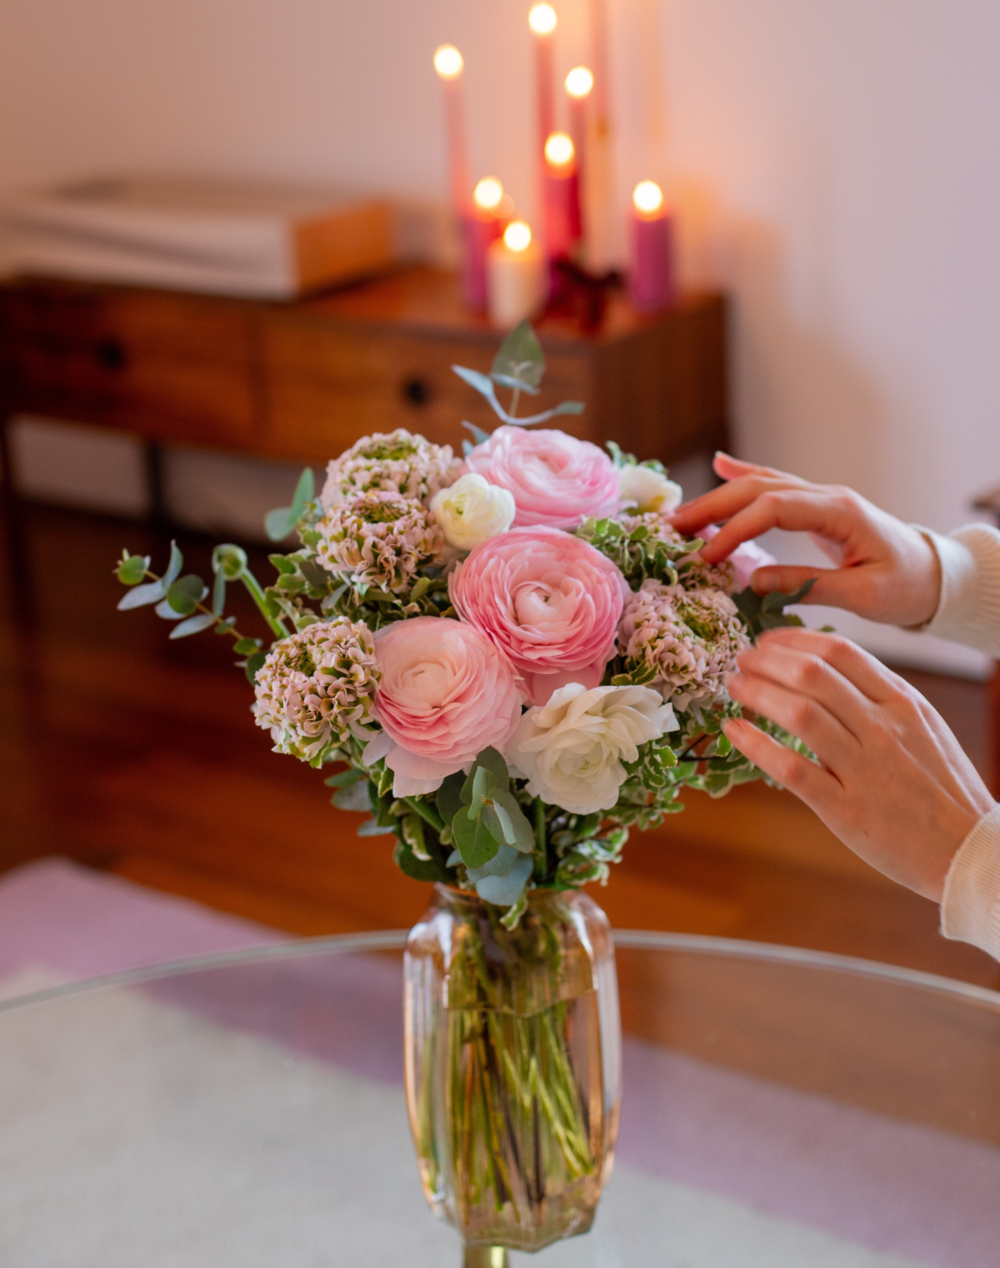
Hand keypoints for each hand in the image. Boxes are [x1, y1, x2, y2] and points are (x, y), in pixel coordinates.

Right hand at [669, 453, 940, 626]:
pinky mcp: (816, 509)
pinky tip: (719, 466)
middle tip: (672, 530)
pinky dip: (743, 477)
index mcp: (840, 513)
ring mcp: (821, 499)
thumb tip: (752, 582)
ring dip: (717, 498)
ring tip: (680, 517)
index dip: (734, 530)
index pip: (774, 509)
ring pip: (760, 486)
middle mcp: (827, 497)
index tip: (707, 559)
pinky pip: (773, 487)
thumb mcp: (863, 596)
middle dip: (711, 507)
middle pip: (758, 490)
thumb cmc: (906, 587)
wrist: (935, 574)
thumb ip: (809, 587)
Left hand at [722, 628, 993, 901]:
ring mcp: (864, 768)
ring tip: (734, 687)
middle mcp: (883, 728)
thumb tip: (826, 669)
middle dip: (767, 661)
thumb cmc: (940, 786)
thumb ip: (879, 697)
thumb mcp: (922, 726)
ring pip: (800, 713)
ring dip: (757, 693)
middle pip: (813, 675)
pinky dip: (756, 745)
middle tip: (741, 660)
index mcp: (902, 703)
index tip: (767, 640)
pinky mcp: (845, 808)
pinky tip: (734, 731)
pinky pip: (792, 768)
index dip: (795, 640)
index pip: (841, 652)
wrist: (967, 850)